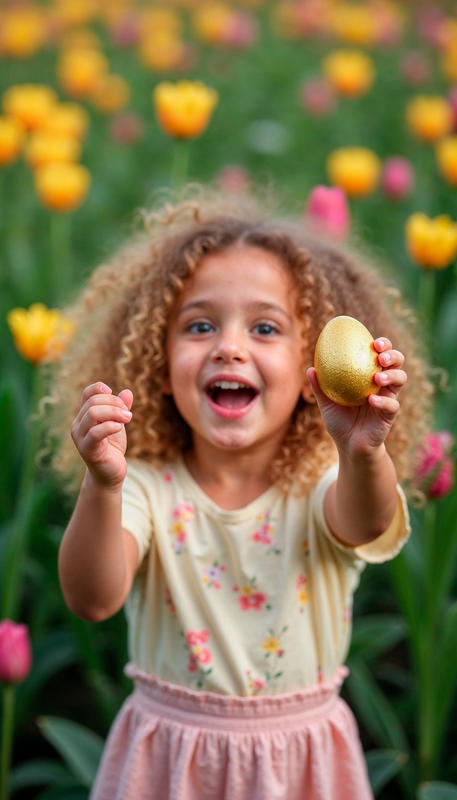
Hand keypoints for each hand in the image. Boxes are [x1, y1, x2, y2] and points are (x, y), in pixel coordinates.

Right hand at [71, 382, 132, 488]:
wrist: (110, 473)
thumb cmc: (112, 447)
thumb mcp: (118, 423)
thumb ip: (121, 408)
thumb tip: (127, 392)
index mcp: (84, 416)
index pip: (87, 393)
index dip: (101, 389)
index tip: (119, 398)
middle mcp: (78, 425)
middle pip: (93, 402)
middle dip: (114, 403)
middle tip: (128, 413)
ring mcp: (80, 437)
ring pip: (92, 413)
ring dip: (114, 412)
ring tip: (128, 418)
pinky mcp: (87, 450)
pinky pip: (95, 432)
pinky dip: (110, 426)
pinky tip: (120, 427)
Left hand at [306, 338, 406, 456]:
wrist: (349, 446)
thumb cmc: (339, 421)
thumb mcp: (327, 403)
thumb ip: (319, 387)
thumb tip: (310, 369)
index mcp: (369, 375)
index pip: (380, 354)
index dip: (382, 344)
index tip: (373, 342)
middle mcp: (382, 384)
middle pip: (397, 362)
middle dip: (392, 355)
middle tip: (381, 356)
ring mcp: (388, 398)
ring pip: (400, 379)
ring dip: (391, 375)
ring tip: (377, 377)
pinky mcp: (389, 414)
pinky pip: (392, 404)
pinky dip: (383, 400)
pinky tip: (372, 400)